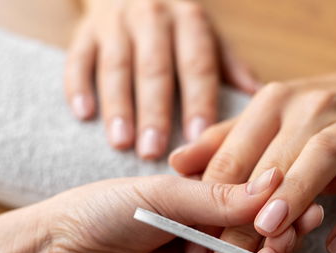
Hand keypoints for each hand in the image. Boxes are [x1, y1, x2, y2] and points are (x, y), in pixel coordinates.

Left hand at [38, 172, 320, 252]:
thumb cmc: (96, 213)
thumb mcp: (162, 191)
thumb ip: (218, 194)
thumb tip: (273, 184)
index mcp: (195, 203)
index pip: (249, 196)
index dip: (280, 190)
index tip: (310, 176)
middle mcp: (205, 237)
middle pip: (260, 231)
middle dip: (287, 220)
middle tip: (309, 209)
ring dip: (278, 249)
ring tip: (289, 233)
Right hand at [65, 0, 259, 158]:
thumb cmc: (177, 26)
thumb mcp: (208, 37)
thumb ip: (230, 68)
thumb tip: (258, 101)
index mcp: (190, 21)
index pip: (197, 64)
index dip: (198, 101)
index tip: (200, 137)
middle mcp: (153, 17)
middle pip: (155, 69)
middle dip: (154, 111)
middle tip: (154, 152)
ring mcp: (115, 23)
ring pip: (116, 66)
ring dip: (118, 106)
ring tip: (121, 144)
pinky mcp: (84, 31)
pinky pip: (78, 58)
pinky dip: (78, 86)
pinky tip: (83, 114)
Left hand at [168, 60, 335, 252]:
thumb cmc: (317, 112)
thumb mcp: (265, 117)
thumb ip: (223, 142)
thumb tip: (175, 162)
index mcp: (272, 104)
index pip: (232, 157)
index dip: (208, 201)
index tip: (191, 248)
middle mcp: (310, 109)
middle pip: (271, 164)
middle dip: (244, 216)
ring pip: (321, 160)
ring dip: (296, 196)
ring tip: (272, 236)